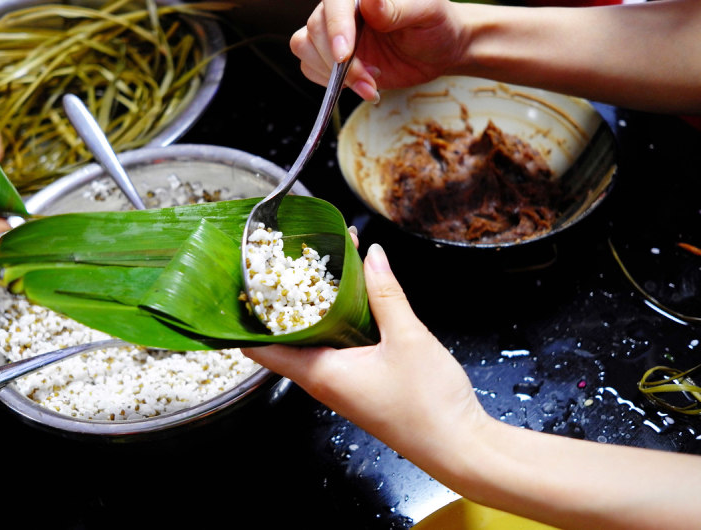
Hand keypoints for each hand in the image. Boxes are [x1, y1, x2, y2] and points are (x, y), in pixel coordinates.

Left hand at [242, 242, 489, 460]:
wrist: (460, 447)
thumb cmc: (429, 404)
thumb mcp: (407, 337)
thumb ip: (385, 293)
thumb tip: (372, 255)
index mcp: (319, 372)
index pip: (260, 348)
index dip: (248, 316)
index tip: (247, 281)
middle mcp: (322, 380)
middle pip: (287, 337)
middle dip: (287, 298)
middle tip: (289, 260)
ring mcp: (340, 383)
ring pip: (313, 339)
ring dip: (316, 306)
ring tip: (321, 268)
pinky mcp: (359, 383)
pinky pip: (336, 346)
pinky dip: (338, 320)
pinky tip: (353, 297)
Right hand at [290, 0, 463, 101]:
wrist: (439, 51)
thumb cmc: (437, 25)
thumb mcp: (428, 12)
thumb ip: (398, 7)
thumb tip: (370, 1)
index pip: (334, 3)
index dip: (335, 28)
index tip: (344, 55)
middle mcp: (343, 10)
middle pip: (316, 30)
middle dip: (340, 64)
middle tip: (371, 78)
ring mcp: (334, 34)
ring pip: (305, 48)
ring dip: (334, 76)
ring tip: (371, 84)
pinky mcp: (331, 58)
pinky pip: (310, 68)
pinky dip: (331, 84)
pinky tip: (362, 85)